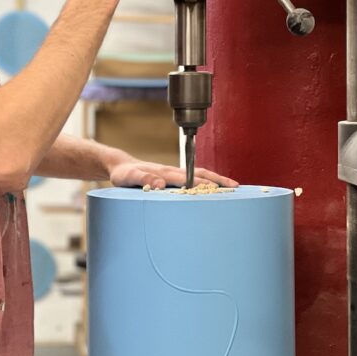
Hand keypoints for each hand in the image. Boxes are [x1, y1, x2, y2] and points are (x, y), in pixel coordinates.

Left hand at [107, 157, 237, 189]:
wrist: (122, 166)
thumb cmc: (124, 174)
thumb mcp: (128, 177)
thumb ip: (143, 179)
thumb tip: (160, 184)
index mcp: (165, 173)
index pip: (187, 179)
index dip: (202, 184)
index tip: (216, 189)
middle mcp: (173, 171)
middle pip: (200, 174)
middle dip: (218, 180)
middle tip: (235, 186)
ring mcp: (175, 173)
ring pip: (200, 174)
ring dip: (216, 179)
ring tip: (232, 186)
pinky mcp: (175, 177)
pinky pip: (195, 177)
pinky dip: (208, 180)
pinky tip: (215, 187)